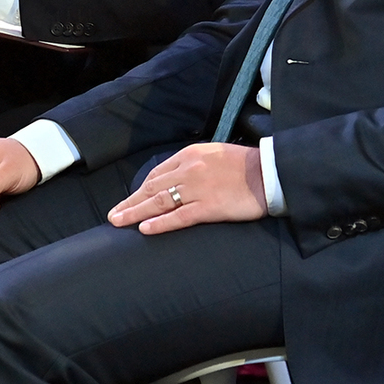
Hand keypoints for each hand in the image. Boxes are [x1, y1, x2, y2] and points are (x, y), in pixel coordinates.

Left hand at [107, 143, 265, 234]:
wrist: (270, 172)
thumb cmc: (246, 165)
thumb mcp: (215, 154)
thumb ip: (195, 164)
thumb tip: (178, 178)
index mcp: (190, 155)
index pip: (157, 173)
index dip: (141, 189)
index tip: (131, 199)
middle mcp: (189, 170)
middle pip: (152, 187)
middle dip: (130, 202)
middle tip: (113, 215)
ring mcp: (198, 189)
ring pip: (159, 202)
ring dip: (135, 212)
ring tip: (119, 222)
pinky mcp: (209, 207)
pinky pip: (179, 216)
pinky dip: (160, 223)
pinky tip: (145, 229)